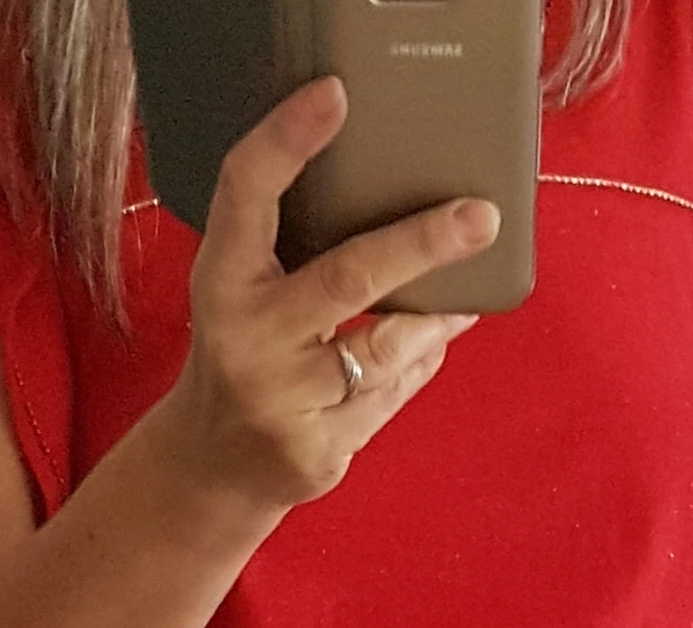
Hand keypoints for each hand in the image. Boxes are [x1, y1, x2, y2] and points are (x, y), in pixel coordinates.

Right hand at [166, 78, 497, 511]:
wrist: (213, 466)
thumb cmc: (245, 353)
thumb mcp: (245, 290)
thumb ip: (294, 243)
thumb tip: (396, 189)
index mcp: (223, 280)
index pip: (247, 193)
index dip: (286, 139)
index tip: (334, 95)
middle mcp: (248, 338)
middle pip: (348, 278)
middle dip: (421, 243)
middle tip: (479, 218)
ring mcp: (283, 400)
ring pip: (388, 345)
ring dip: (434, 316)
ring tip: (465, 292)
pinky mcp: (318, 450)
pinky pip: (392, 394)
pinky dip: (419, 364)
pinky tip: (432, 343)